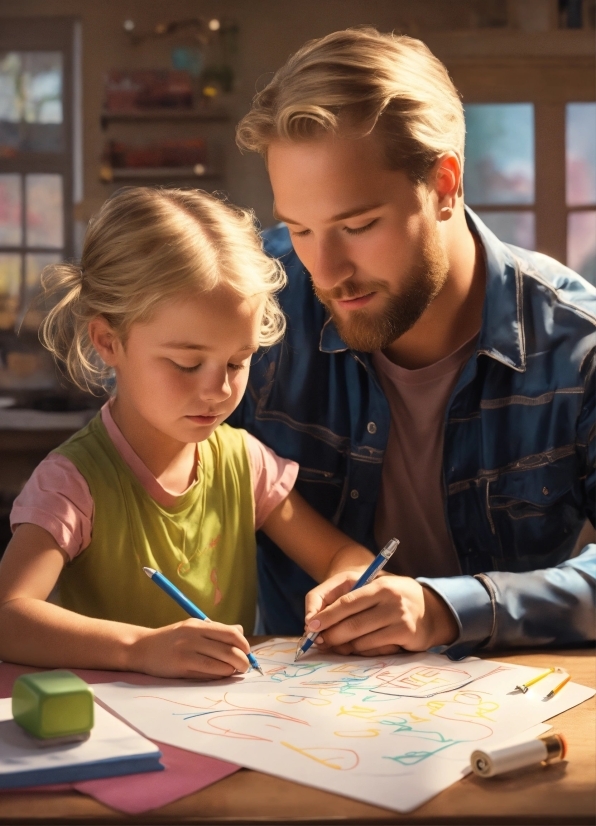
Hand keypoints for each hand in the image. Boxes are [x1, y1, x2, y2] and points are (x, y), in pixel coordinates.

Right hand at [129, 619, 251, 678]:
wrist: (141, 648)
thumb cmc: (170, 639)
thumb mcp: (192, 628)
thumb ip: (216, 630)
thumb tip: (240, 630)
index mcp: (199, 624)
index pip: (231, 633)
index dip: (244, 644)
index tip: (247, 652)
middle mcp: (194, 636)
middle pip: (229, 649)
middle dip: (242, 660)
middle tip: (244, 667)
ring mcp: (187, 651)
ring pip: (221, 663)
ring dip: (232, 670)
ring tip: (233, 672)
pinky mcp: (181, 666)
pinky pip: (208, 674)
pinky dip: (219, 676)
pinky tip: (220, 676)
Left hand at [304, 572, 458, 655]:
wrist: (430, 609)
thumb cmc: (391, 598)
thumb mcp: (372, 587)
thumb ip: (346, 597)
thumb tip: (315, 618)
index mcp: (379, 584)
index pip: (347, 602)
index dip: (327, 615)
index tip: (312, 625)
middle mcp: (391, 599)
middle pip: (352, 623)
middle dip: (331, 635)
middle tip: (319, 641)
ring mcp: (400, 618)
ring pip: (360, 640)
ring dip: (345, 645)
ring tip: (339, 643)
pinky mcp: (405, 635)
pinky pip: (373, 648)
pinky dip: (361, 650)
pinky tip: (359, 645)